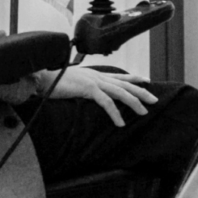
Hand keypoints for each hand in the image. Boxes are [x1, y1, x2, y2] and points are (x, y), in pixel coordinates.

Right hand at [40, 67, 158, 126]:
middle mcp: (98, 76)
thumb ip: (83, 86)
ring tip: (144, 113)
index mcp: (95, 74)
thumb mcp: (74, 82)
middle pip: (125, 84)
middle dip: (142, 92)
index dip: (134, 78)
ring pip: (121, 92)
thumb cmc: (54, 81)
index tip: (147, 81)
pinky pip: (106, 103)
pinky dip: (115, 114)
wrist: (42, 76)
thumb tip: (87, 91)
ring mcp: (94, 82)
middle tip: (155, 100)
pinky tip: (121, 123)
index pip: (119, 76)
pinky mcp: (88, 89)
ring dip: (134, 103)